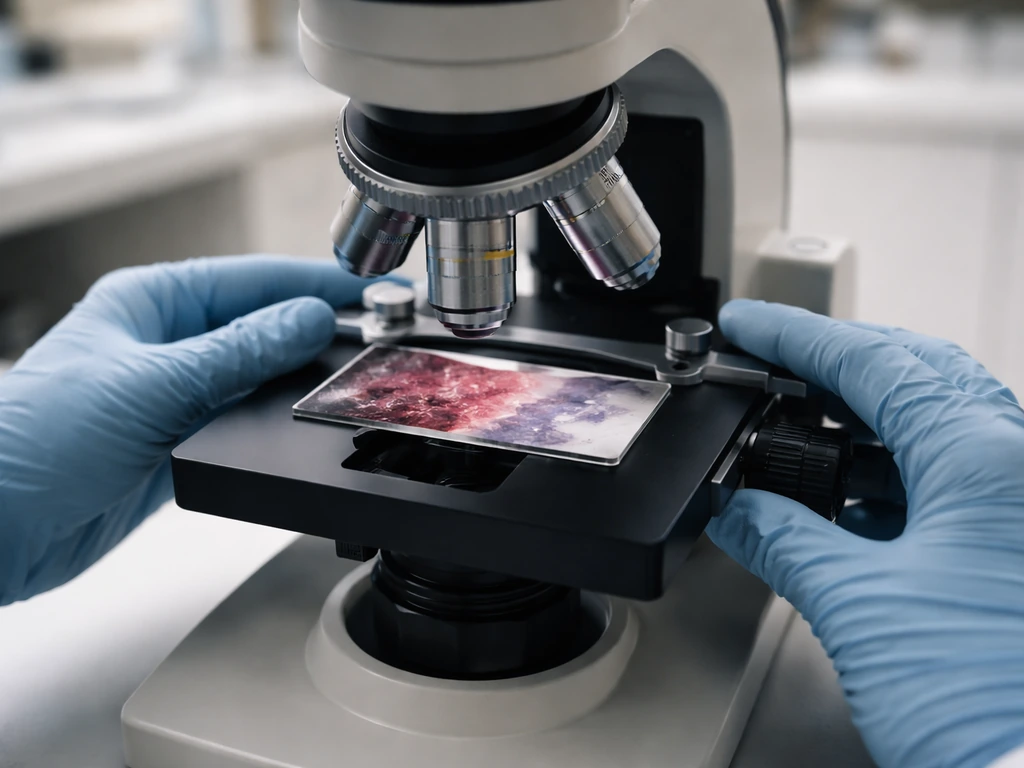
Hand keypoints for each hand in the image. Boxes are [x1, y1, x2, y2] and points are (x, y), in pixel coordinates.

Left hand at [0, 256, 385, 604]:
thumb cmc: (28, 442)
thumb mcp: (150, 385)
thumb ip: (238, 354)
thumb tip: (307, 319)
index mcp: (151, 302)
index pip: (253, 280)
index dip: (316, 281)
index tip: (371, 285)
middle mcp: (167, 343)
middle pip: (263, 325)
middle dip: (319, 328)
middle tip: (382, 333)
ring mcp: (174, 395)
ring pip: (258, 376)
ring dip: (301, 377)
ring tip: (357, 376)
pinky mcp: (177, 444)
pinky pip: (244, 422)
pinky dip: (277, 420)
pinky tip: (308, 419)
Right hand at [707, 300, 1023, 767]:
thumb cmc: (990, 701)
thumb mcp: (859, 606)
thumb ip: (787, 542)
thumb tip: (739, 512)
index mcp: (983, 458)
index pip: (872, 362)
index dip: (796, 339)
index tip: (748, 327)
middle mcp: (1018, 466)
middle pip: (916, 373)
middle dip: (839, 362)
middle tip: (779, 363)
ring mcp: (1022, 506)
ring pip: (936, 425)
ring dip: (863, 423)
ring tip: (800, 434)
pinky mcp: (1017, 547)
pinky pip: (952, 479)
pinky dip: (891, 474)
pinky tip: (850, 500)